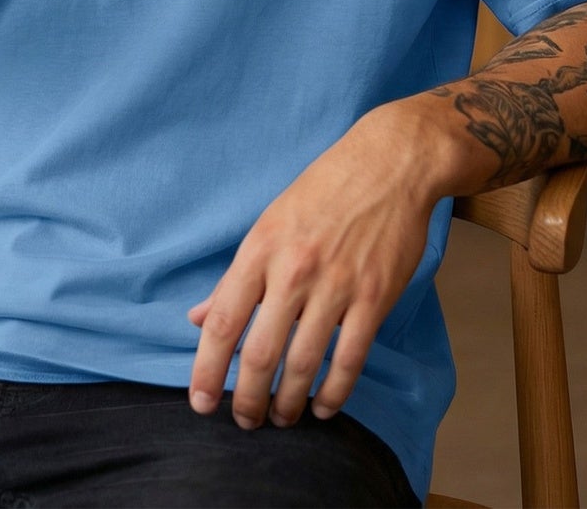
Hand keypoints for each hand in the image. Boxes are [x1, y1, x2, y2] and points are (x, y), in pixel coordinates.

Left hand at [186, 101, 442, 430]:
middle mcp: (294, 270)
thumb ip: (235, 278)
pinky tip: (324, 407)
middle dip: (248, 398)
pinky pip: (350, 358)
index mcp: (260, 249)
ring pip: (304, 362)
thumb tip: (198, 318)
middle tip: (244, 421)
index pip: (224, 321)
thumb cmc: (323, 192)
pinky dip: (334, 392)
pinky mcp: (374, 296)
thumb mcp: (269, 223)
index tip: (200, 403)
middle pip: (260, 352)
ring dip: (289, 402)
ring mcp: (337, 285)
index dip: (207, 369)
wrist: (388, 164)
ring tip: (281, 419)